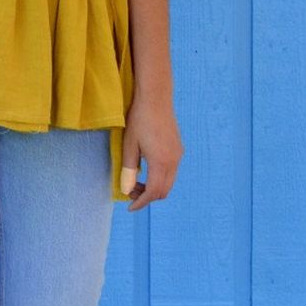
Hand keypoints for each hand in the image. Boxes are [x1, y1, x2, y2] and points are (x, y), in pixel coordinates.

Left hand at [122, 95, 183, 211]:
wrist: (156, 98)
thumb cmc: (139, 119)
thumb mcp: (129, 145)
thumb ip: (128, 170)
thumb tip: (126, 191)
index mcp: (161, 162)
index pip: (153, 192)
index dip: (141, 202)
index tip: (129, 207)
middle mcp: (174, 161)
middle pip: (164, 191)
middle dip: (147, 196)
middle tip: (130, 191)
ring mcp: (178, 154)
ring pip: (169, 182)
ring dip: (154, 187)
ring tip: (136, 180)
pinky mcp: (178, 148)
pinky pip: (171, 171)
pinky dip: (160, 177)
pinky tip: (146, 168)